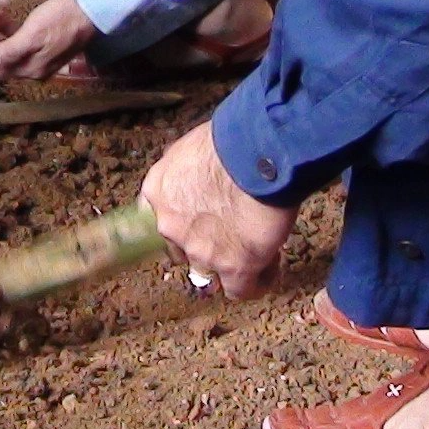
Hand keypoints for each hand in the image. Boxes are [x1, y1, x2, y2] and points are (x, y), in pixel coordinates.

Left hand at [0, 0, 98, 81]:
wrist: (91, 12)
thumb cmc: (63, 18)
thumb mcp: (34, 33)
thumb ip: (10, 51)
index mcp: (28, 68)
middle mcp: (32, 70)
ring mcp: (38, 62)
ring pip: (5, 57)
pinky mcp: (42, 51)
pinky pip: (16, 50)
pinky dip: (3, 41)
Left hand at [140, 119, 294, 300]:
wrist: (256, 154)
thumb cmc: (231, 138)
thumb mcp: (193, 147)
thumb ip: (189, 171)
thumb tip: (204, 175)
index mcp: (157, 191)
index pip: (158, 220)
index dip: (183, 225)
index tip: (201, 222)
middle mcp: (170, 225)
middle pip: (182, 251)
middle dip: (205, 247)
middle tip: (231, 235)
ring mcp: (200, 250)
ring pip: (211, 272)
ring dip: (231, 263)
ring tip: (258, 249)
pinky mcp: (234, 267)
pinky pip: (241, 290)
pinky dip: (257, 282)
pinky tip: (271, 267)